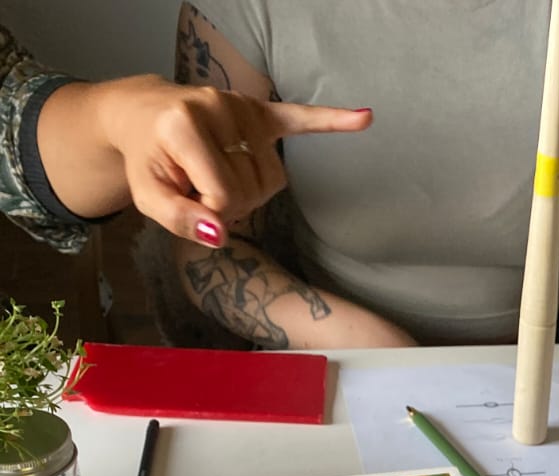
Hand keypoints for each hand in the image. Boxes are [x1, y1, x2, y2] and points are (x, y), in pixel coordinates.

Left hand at [94, 77, 371, 244]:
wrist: (143, 114)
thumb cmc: (149, 160)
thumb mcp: (149, 198)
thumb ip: (180, 219)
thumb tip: (219, 234)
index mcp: (185, 128)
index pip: (225, 197)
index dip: (213, 215)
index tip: (192, 206)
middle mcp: (217, 108)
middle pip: (252, 188)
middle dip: (232, 204)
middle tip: (203, 191)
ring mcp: (240, 106)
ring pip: (272, 177)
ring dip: (252, 190)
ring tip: (220, 176)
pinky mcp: (259, 110)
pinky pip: (301, 119)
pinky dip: (332, 119)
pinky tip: (364, 118)